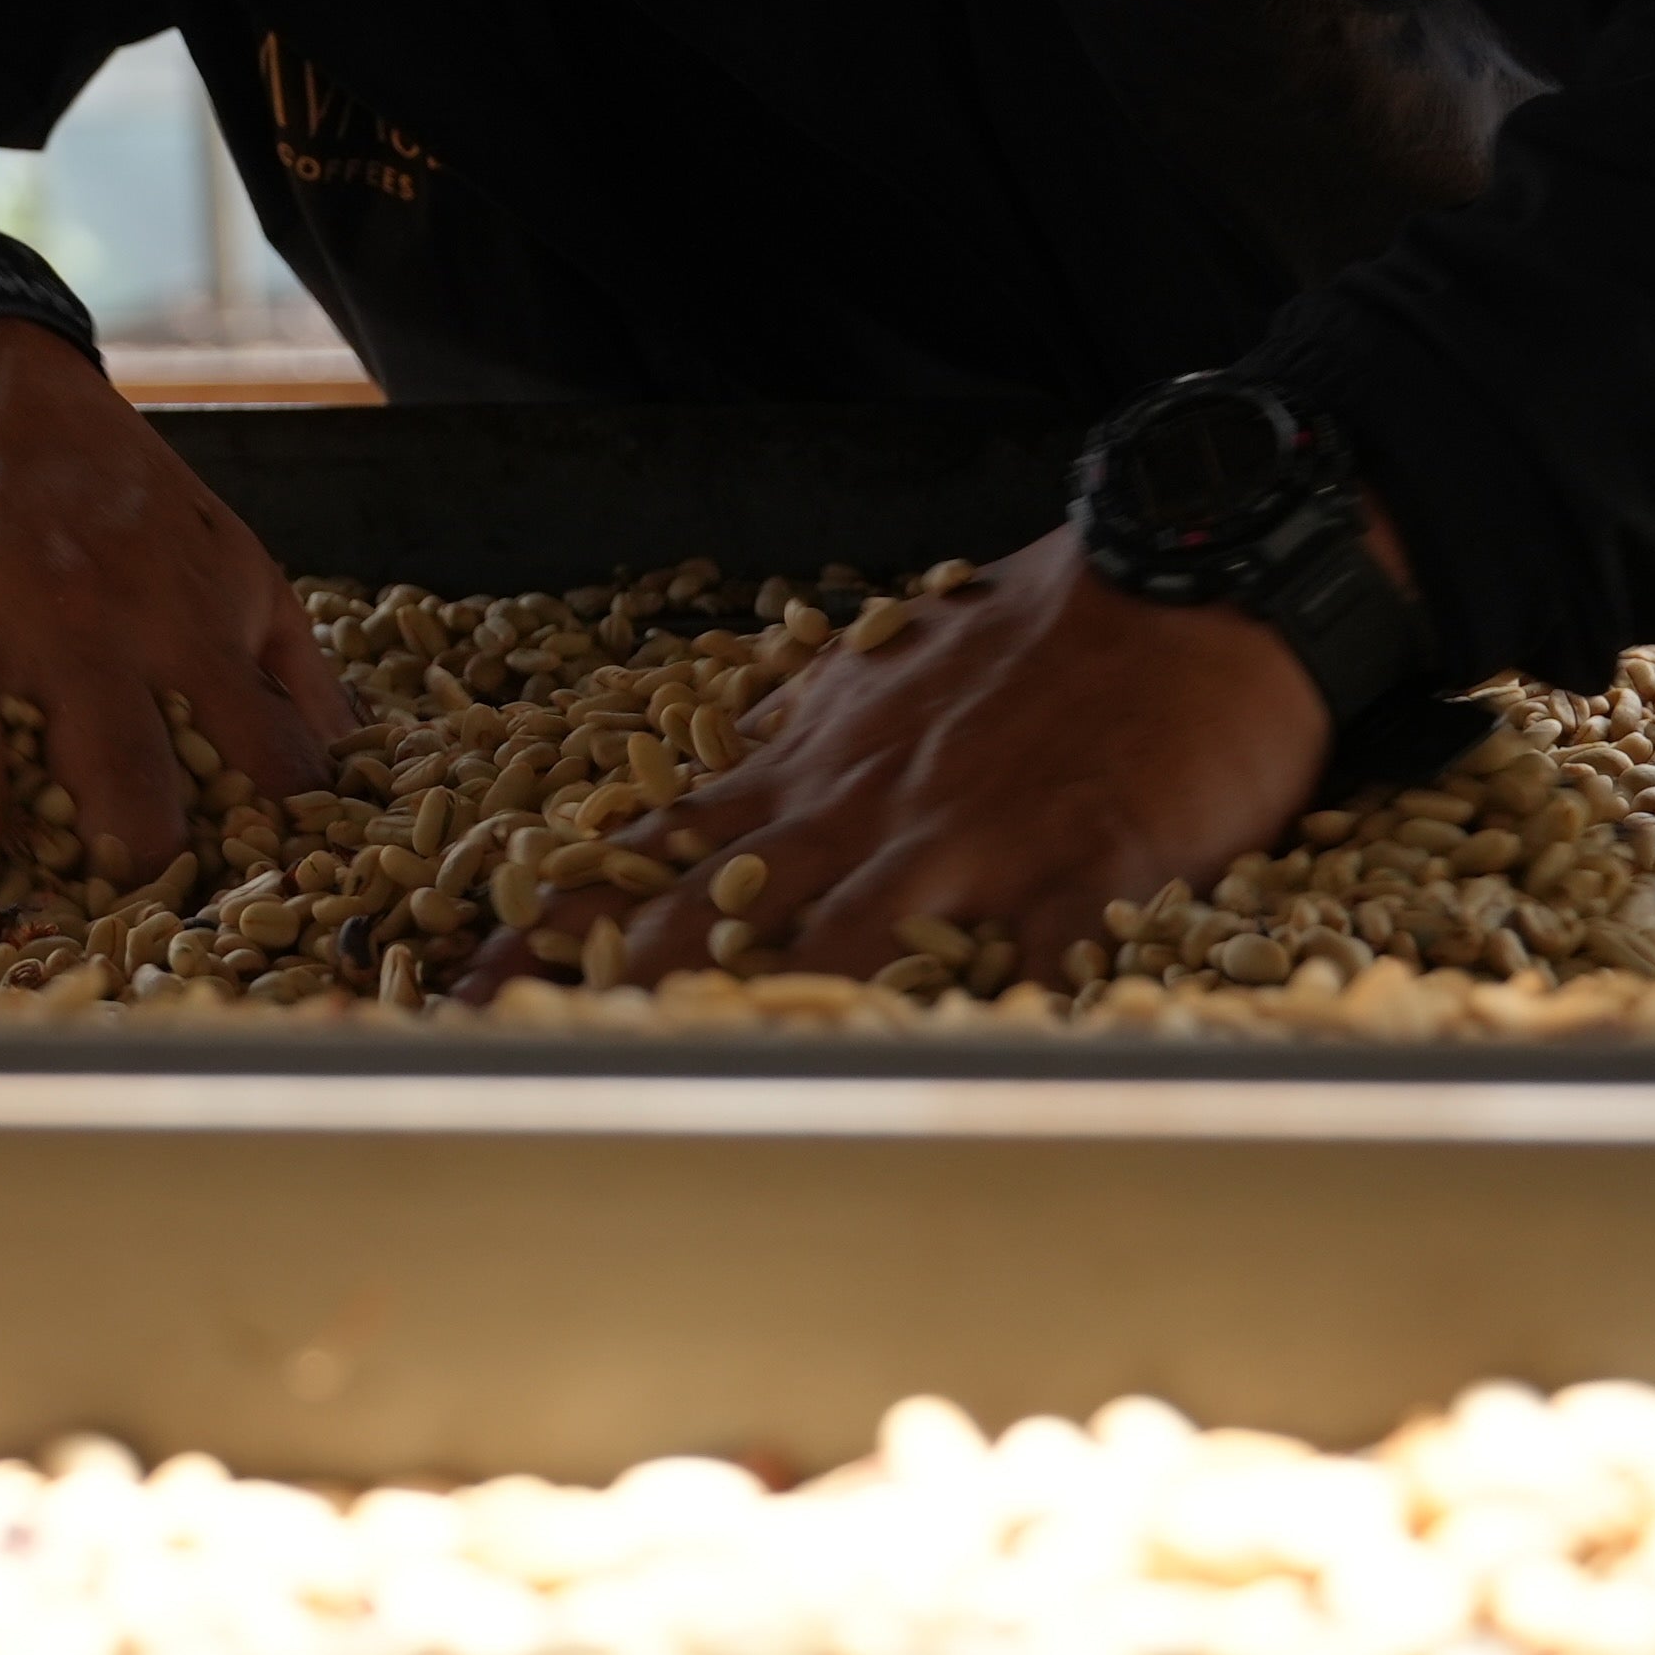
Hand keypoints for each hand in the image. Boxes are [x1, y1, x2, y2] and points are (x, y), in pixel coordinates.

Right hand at [0, 317, 354, 961]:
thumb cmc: (94, 480)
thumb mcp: (215, 544)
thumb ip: (281, 655)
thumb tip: (347, 767)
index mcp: (170, 610)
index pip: (252, 744)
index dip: (272, 837)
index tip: (267, 916)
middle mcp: (65, 620)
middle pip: (112, 763)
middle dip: (124, 857)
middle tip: (118, 945)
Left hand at [478, 522, 1339, 992]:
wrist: (1196, 567)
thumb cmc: (1056, 623)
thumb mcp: (901, 667)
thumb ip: (819, 740)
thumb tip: (739, 788)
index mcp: (823, 764)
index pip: (660, 846)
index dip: (558, 914)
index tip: (458, 975)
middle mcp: (871, 804)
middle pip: (712, 906)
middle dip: (604, 985)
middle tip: (504, 1050)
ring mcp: (973, 835)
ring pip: (845, 937)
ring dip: (758, 1012)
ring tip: (669, 1087)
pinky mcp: (1084, 861)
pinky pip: (1030, 955)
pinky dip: (989, 1014)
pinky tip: (947, 1075)